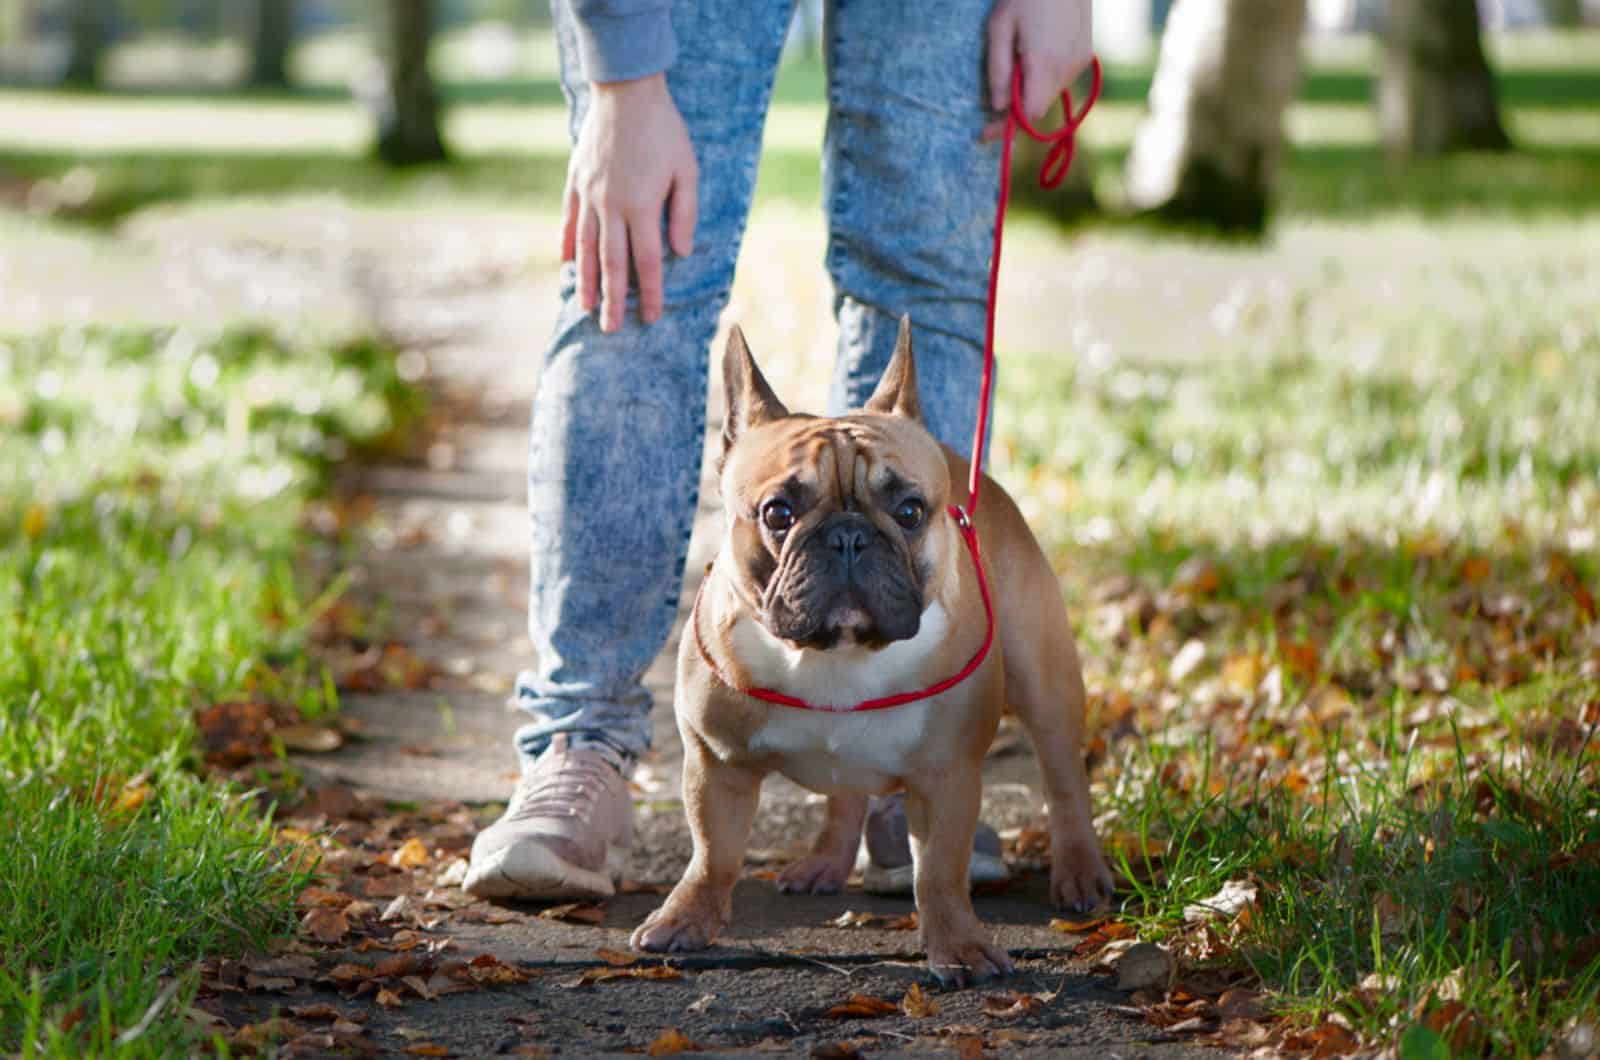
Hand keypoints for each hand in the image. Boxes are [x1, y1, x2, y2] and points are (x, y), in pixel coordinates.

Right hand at [563, 73, 697, 331]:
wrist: (626, 91)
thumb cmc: (664, 130)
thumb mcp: (687, 169)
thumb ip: (684, 212)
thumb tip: (681, 252)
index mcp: (642, 205)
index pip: (648, 261)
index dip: (651, 292)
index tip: (651, 318)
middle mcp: (612, 205)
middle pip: (613, 263)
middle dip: (613, 300)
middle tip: (611, 329)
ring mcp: (590, 194)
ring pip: (587, 247)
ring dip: (587, 280)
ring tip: (586, 307)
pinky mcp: (576, 181)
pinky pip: (570, 220)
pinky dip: (569, 244)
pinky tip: (568, 264)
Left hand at [982, 0, 1093, 140]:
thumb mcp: (1000, 26)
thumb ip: (998, 69)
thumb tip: (998, 107)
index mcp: (1044, 64)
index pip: (1029, 116)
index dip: (1008, 127)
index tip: (986, 133)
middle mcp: (1067, 68)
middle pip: (1039, 107)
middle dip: (1018, 106)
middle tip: (998, 92)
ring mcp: (1080, 62)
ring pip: (1050, 93)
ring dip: (1033, 88)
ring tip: (1021, 57)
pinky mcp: (1087, 55)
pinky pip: (1061, 78)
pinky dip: (1046, 76)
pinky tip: (1038, 51)